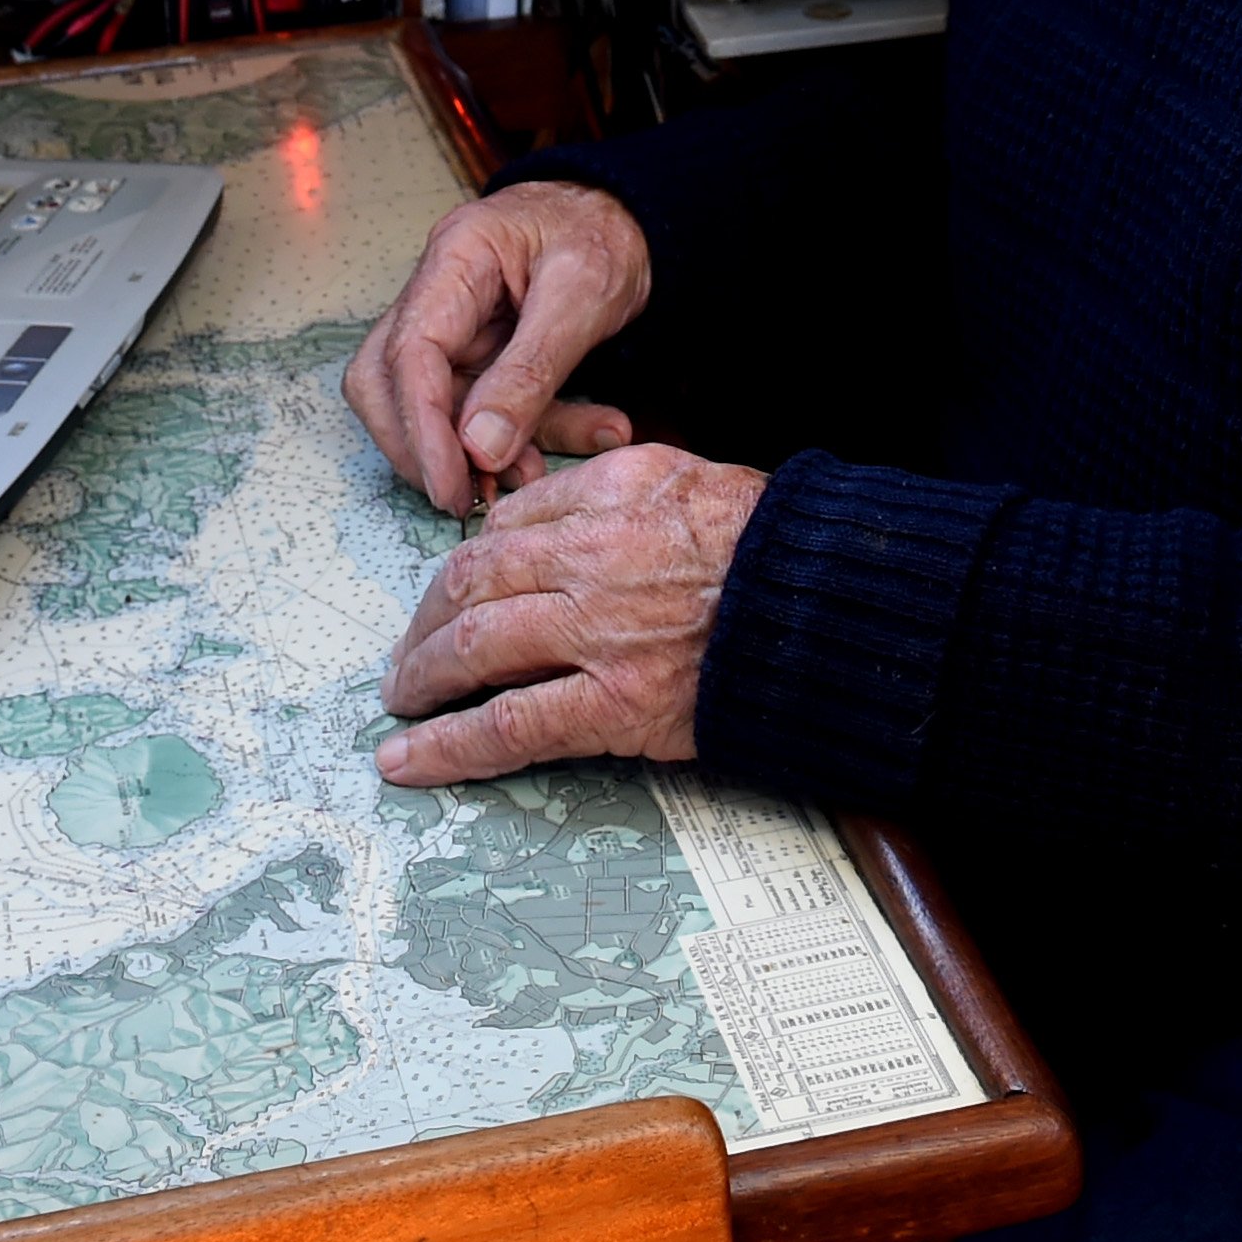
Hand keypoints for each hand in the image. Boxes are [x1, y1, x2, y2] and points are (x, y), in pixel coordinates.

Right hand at [344, 183, 653, 515]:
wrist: (631, 219)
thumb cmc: (604, 234)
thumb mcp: (583, 297)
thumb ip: (532, 372)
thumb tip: (478, 447)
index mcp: (457, 256)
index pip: (410, 353)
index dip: (421, 428)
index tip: (450, 484)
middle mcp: (439, 291)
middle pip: (387, 381)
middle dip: (421, 446)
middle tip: (466, 496)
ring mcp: (453, 324)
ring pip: (432, 404)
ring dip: (472, 451)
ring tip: (525, 479)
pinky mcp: (476, 352)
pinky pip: (478, 407)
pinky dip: (511, 439)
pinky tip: (550, 456)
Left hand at [374, 447, 769, 785]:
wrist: (841, 613)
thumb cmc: (781, 552)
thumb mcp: (691, 481)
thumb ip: (608, 492)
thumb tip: (534, 518)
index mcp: (611, 492)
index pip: (507, 524)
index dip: (468, 562)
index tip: (454, 591)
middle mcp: (592, 555)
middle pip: (471, 580)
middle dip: (426, 620)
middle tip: (408, 649)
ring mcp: (599, 633)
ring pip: (474, 646)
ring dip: (422, 676)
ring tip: (399, 698)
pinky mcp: (615, 704)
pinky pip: (508, 727)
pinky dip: (446, 747)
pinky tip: (407, 761)